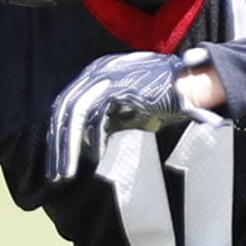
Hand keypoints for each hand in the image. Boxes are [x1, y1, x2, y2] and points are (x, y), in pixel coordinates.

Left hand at [47, 51, 222, 182]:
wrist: (189, 84)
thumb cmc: (161, 98)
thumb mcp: (127, 110)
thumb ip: (107, 121)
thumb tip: (87, 146)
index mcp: (95, 73)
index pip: (66, 105)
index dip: (59, 134)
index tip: (58, 161)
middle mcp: (97, 71)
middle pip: (65, 109)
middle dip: (58, 145)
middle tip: (55, 174)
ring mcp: (108, 76)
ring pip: (76, 113)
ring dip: (69, 147)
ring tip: (67, 172)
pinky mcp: (122, 86)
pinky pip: (98, 116)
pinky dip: (95, 139)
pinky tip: (97, 157)